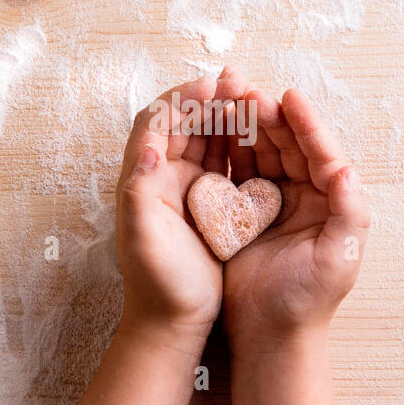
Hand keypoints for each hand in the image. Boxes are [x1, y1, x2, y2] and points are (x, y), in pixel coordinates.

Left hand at [116, 71, 248, 347]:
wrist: (173, 322)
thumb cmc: (158, 284)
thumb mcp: (145, 239)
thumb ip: (141, 192)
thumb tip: (147, 147)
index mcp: (144, 179)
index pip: (157, 124)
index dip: (181, 101)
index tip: (210, 86)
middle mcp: (162, 177)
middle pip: (184, 123)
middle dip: (208, 100)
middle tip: (237, 82)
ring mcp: (187, 188)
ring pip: (206, 138)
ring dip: (226, 117)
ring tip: (253, 100)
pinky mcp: (211, 202)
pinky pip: (226, 161)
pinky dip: (241, 144)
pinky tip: (263, 136)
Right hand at [222, 87, 369, 356]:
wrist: (270, 335)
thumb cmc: (309, 299)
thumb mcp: (339, 256)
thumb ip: (348, 211)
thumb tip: (347, 169)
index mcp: (330, 200)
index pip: (320, 152)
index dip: (305, 123)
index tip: (288, 96)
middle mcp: (304, 195)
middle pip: (287, 144)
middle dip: (269, 116)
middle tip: (247, 90)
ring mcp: (272, 201)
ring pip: (260, 152)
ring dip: (245, 126)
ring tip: (227, 100)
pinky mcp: (243, 213)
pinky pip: (236, 172)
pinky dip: (226, 150)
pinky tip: (211, 132)